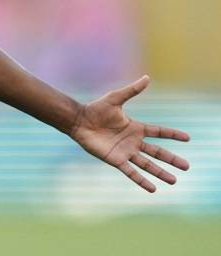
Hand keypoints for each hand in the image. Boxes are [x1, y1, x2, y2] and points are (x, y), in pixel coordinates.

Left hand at [71, 75, 189, 191]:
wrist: (79, 121)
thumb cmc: (95, 109)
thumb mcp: (116, 98)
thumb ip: (132, 91)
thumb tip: (147, 78)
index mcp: (135, 128)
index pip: (159, 132)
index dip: (172, 134)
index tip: (187, 138)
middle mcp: (133, 141)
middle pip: (157, 152)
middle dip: (172, 159)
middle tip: (186, 166)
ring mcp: (125, 152)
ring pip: (147, 164)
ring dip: (161, 173)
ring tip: (174, 180)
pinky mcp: (116, 160)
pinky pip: (131, 172)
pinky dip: (142, 180)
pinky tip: (153, 189)